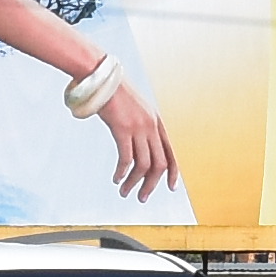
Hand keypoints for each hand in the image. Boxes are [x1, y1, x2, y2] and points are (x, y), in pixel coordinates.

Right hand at [96, 74, 177, 199]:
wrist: (101, 79)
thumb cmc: (115, 94)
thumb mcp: (135, 109)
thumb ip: (141, 125)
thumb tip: (137, 145)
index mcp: (157, 122)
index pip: (172, 152)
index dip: (174, 172)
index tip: (171, 187)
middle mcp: (152, 126)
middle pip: (159, 163)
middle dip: (152, 184)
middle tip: (142, 197)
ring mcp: (139, 127)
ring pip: (143, 165)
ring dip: (135, 182)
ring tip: (125, 192)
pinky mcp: (123, 129)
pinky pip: (126, 158)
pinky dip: (123, 172)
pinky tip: (117, 179)